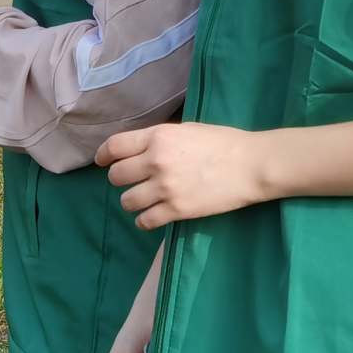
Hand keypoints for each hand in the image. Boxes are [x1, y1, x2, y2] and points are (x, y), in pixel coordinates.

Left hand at [99, 125, 270, 230]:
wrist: (250, 165)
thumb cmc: (223, 143)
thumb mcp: (186, 131)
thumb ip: (160, 139)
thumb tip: (139, 149)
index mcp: (158, 137)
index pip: (115, 146)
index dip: (104, 155)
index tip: (102, 162)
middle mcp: (156, 161)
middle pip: (116, 176)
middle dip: (121, 179)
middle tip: (133, 181)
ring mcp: (165, 188)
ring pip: (127, 201)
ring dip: (132, 201)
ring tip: (145, 199)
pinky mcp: (176, 210)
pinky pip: (144, 221)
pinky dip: (144, 220)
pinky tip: (152, 216)